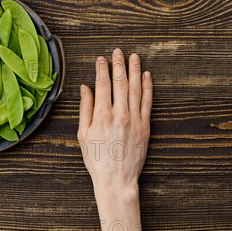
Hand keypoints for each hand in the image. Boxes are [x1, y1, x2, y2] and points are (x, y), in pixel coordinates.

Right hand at [77, 48, 152, 200]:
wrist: (116, 179)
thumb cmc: (97, 160)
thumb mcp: (83, 135)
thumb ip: (85, 109)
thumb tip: (85, 88)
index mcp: (101, 116)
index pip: (102, 85)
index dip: (102, 69)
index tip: (102, 58)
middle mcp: (119, 114)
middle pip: (120, 82)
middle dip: (118, 64)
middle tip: (118, 51)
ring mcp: (134, 120)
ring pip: (135, 89)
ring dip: (135, 70)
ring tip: (134, 57)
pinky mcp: (145, 127)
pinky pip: (148, 102)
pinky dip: (148, 87)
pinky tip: (147, 76)